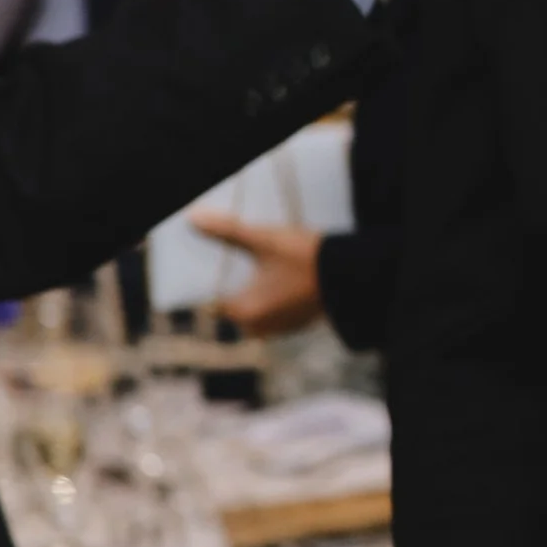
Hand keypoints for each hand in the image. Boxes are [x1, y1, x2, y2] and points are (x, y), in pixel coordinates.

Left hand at [191, 213, 325, 335]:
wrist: (353, 274)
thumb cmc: (305, 259)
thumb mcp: (265, 240)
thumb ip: (228, 231)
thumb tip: (194, 218)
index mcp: (246, 314)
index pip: (211, 300)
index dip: (208, 279)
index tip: (211, 259)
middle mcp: (260, 327)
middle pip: (231, 303)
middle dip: (230, 282)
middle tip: (232, 256)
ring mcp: (280, 327)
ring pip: (252, 306)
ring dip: (251, 287)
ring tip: (255, 262)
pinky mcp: (296, 322)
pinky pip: (272, 308)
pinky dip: (269, 294)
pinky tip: (275, 273)